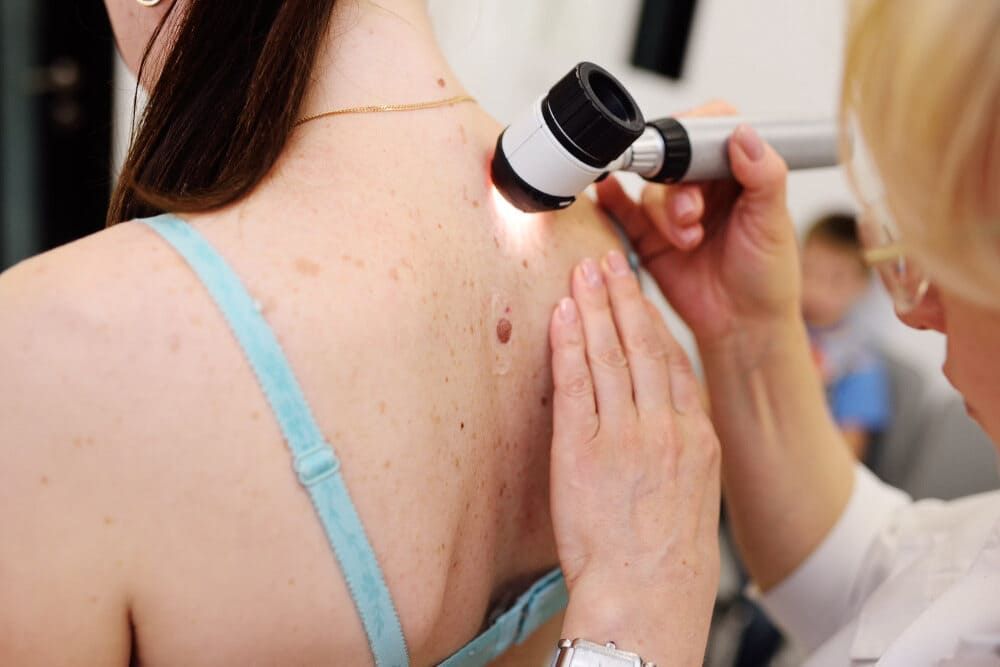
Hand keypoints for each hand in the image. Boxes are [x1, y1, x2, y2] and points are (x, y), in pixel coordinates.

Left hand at [548, 251, 720, 663]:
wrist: (648, 594)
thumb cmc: (667, 555)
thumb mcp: (693, 493)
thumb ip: (682, 447)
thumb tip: (666, 417)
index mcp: (695, 435)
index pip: (672, 360)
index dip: (653, 319)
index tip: (640, 292)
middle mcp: (664, 426)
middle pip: (643, 344)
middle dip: (625, 296)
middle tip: (610, 259)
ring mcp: (624, 434)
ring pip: (610, 354)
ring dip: (595, 307)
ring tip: (584, 273)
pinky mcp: (583, 448)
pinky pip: (575, 383)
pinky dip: (569, 344)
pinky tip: (562, 316)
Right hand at [595, 101, 800, 345]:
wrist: (742, 325)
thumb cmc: (766, 277)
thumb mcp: (773, 222)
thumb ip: (764, 175)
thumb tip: (745, 134)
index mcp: (738, 172)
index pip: (711, 129)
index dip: (697, 135)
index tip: (694, 158)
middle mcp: (704, 186)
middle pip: (675, 159)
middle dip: (680, 187)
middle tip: (693, 214)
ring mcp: (674, 210)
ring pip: (652, 189)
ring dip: (665, 213)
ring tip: (687, 240)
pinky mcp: (649, 235)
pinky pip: (622, 209)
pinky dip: (612, 199)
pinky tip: (609, 193)